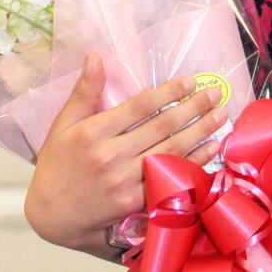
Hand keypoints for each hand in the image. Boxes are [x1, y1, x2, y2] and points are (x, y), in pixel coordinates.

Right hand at [23, 55, 229, 252]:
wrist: (51, 214)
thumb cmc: (58, 164)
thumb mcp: (63, 124)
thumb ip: (84, 91)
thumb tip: (96, 57)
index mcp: (93, 132)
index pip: (140, 106)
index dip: (168, 92)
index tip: (190, 81)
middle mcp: (110, 156)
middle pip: (162, 127)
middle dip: (194, 108)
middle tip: (215, 93)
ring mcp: (124, 182)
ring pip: (171, 152)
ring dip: (201, 132)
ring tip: (221, 116)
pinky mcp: (134, 203)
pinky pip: (171, 178)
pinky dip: (194, 163)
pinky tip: (211, 149)